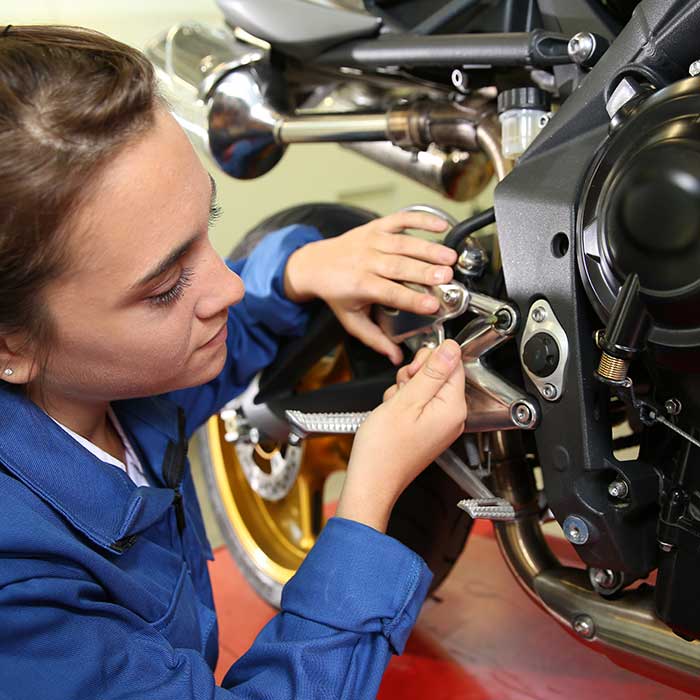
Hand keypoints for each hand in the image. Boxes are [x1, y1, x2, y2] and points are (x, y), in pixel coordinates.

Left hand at [283, 211, 455, 364]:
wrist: (314, 264)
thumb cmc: (336, 292)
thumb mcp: (351, 320)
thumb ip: (375, 339)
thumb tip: (396, 357)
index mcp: (360, 284)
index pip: (390, 292)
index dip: (412, 298)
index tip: (432, 305)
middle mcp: (365, 260)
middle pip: (399, 265)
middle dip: (425, 270)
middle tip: (447, 277)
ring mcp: (371, 241)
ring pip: (403, 243)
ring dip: (428, 249)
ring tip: (449, 257)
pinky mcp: (376, 227)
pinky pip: (400, 219)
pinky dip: (421, 219)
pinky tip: (440, 226)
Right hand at [336, 340, 466, 532]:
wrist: (372, 481)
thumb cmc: (385, 449)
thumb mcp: (407, 400)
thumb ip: (432, 372)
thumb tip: (451, 348)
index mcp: (453, 408)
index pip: (453, 364)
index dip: (429, 360)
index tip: (412, 372)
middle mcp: (452, 416)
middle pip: (439, 374)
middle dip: (414, 376)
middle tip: (400, 391)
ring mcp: (439, 424)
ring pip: (424, 387)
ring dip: (404, 390)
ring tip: (393, 407)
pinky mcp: (427, 428)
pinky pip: (417, 403)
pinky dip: (401, 403)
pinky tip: (392, 415)